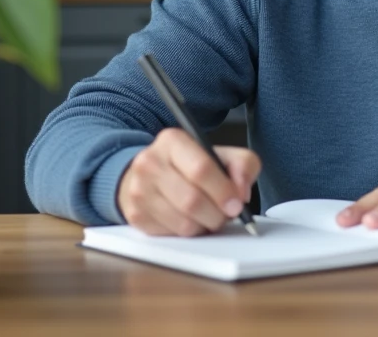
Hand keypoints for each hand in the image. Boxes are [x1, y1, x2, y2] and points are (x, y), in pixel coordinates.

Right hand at [117, 128, 260, 236]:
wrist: (150, 172)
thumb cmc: (191, 165)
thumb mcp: (221, 154)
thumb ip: (242, 165)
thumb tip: (241, 193)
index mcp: (172, 141)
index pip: (201, 169)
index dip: (223, 191)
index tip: (237, 205)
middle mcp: (150, 163)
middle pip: (191, 201)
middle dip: (216, 215)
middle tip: (226, 215)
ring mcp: (138, 190)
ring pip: (182, 224)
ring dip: (204, 226)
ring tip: (208, 216)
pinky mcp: (135, 215)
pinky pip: (171, 235)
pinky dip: (188, 233)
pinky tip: (190, 219)